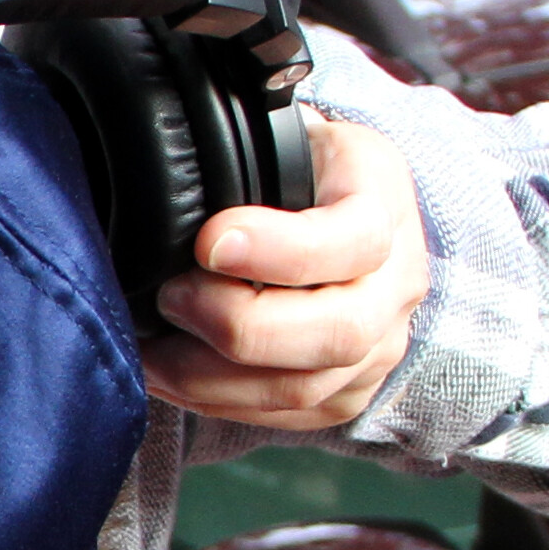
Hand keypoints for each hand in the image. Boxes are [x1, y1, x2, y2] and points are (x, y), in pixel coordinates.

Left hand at [142, 111, 429, 429]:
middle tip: (170, 297)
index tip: (208, 243)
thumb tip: (170, 165)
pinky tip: (168, 375)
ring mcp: (380, 345)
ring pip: (303, 387)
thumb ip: (240, 146)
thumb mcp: (281, 133)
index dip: (281, 251)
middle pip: (337, 333)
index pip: (354, 240)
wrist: (336, 207)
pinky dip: (215, 402)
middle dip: (237, 325)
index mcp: (382, 202)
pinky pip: (285, 416)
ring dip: (211, 375)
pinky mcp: (348, 391)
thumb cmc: (292, 168)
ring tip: (150, 347)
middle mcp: (398, 283)